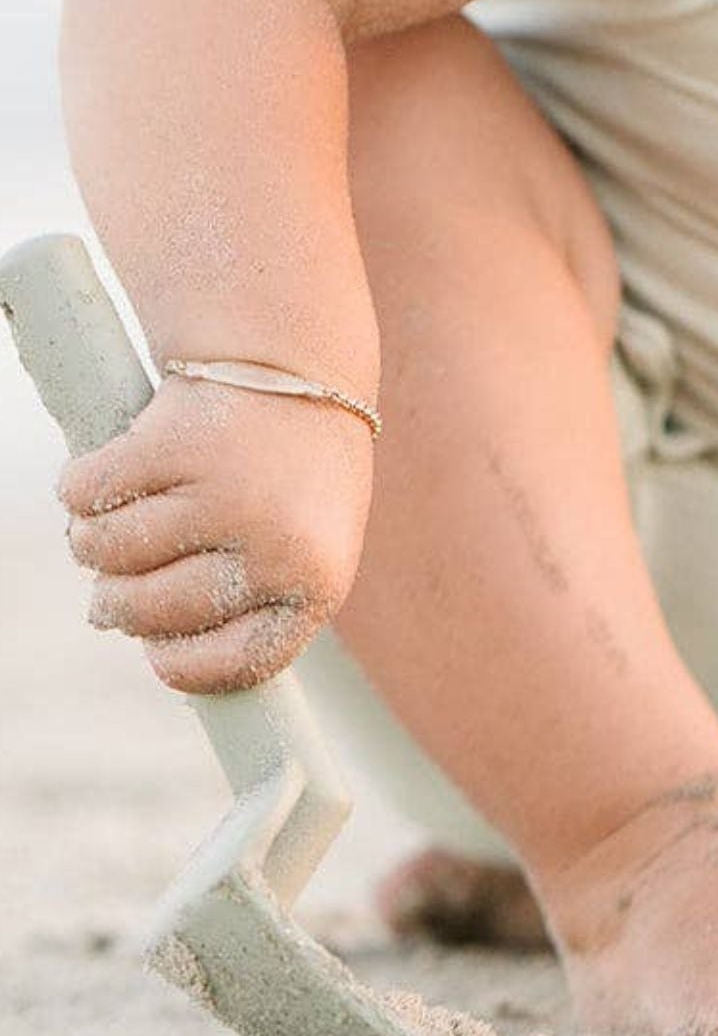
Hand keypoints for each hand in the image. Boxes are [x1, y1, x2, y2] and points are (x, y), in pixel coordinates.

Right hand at [54, 369, 374, 693]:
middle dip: (119, 596)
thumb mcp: (296, 548)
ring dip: (95, 536)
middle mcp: (277, 548)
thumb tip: (111, 625)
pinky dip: (82, 485)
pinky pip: (84, 495)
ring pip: (104, 552)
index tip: (158, 644)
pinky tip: (123, 463)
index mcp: (317, 584)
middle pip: (148, 611)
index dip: (181, 663)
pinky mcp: (176, 446)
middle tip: (134, 562)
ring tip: (135, 507)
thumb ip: (229, 601)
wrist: (297, 371)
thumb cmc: (291, 476)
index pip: (234, 665)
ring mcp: (226, 497)